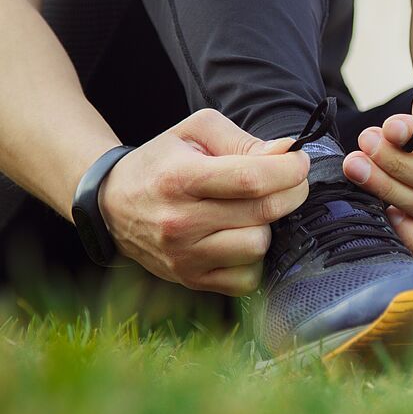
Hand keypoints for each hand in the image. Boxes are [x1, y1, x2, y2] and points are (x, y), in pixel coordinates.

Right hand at [99, 109, 309, 294]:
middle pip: (263, 212)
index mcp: (180, 178)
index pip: (250, 178)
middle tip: (291, 181)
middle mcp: (180, 222)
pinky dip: (254, 259)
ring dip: (267, 226)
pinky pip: (247, 278)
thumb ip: (242, 140)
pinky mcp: (192, 280)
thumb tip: (286, 153)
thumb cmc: (163, 162)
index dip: (288, 169)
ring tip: (253, 212)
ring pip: (258, 246)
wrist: (112, 205)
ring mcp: (185, 256)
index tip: (299, 162)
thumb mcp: (195, 133)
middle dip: (291, 192)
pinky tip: (241, 237)